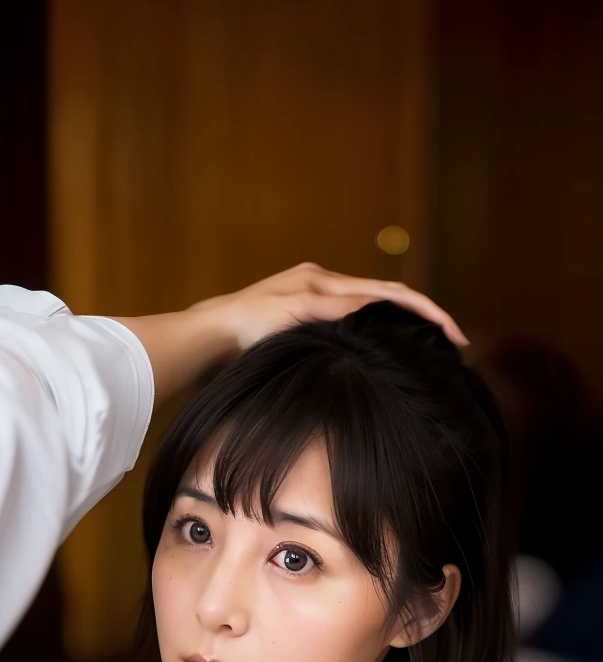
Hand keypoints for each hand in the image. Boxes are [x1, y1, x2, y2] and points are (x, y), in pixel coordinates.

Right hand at [115, 261, 465, 404]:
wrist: (202, 339)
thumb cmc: (234, 353)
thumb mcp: (283, 353)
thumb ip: (310, 353)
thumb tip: (334, 381)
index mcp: (316, 289)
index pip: (373, 299)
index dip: (408, 315)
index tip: (437, 338)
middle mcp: (320, 280)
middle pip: (388, 290)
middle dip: (428, 312)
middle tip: (459, 336)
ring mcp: (314, 286)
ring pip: (381, 292)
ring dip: (420, 310)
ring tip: (449, 331)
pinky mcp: (306, 300)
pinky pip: (356, 305)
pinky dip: (388, 312)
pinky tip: (413, 326)